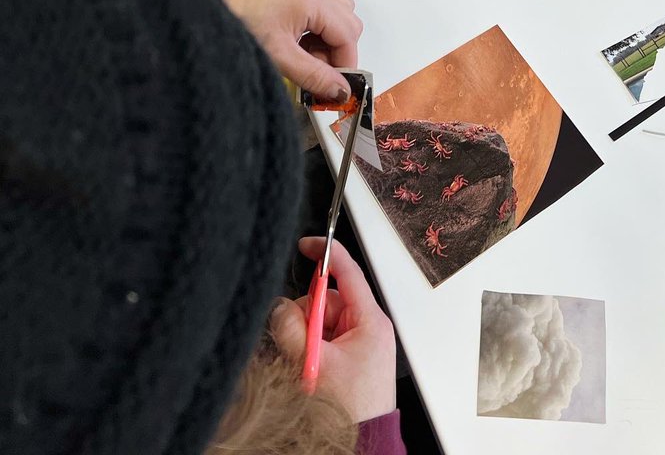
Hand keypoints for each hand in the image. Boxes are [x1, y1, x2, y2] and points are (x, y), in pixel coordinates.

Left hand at [215, 0, 360, 100]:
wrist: (202, 10)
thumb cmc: (236, 23)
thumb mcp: (279, 56)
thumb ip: (314, 75)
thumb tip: (340, 90)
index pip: (348, 35)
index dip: (346, 64)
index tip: (338, 88)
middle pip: (347, 24)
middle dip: (337, 54)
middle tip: (318, 75)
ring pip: (334, 19)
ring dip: (326, 44)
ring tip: (302, 62)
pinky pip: (318, 15)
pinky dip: (314, 36)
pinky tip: (294, 50)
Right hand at [271, 238, 396, 420]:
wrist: (362, 445)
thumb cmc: (352, 409)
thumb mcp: (317, 364)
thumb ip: (293, 329)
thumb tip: (279, 307)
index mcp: (370, 320)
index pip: (347, 272)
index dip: (326, 254)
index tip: (306, 245)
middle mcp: (366, 328)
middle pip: (325, 301)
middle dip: (305, 316)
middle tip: (299, 345)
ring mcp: (357, 344)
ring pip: (318, 323)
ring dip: (303, 338)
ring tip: (305, 366)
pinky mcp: (347, 359)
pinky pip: (320, 342)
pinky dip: (308, 350)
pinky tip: (306, 370)